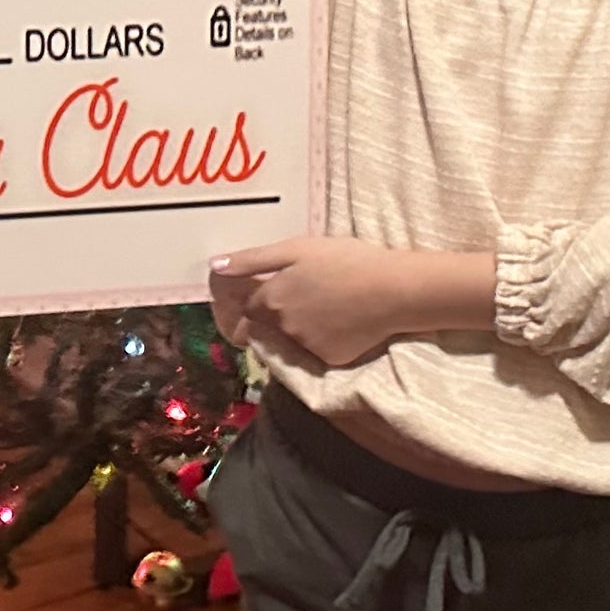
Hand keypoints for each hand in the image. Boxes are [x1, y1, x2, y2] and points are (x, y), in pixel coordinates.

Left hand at [210, 238, 493, 368]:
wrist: (394, 290)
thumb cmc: (346, 260)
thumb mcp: (297, 249)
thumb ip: (253, 261)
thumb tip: (215, 267)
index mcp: (271, 300)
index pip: (243, 307)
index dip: (248, 298)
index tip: (261, 289)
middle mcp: (282, 329)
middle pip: (263, 325)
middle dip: (271, 312)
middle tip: (300, 293)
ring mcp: (305, 348)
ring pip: (287, 339)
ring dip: (294, 325)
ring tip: (324, 302)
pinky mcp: (328, 361)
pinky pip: (312, 351)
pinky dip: (319, 338)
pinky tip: (338, 319)